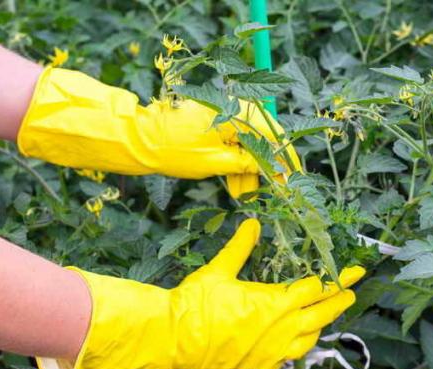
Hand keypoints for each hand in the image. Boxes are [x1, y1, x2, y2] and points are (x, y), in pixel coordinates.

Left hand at [18, 68, 299, 196]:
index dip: (286, 157)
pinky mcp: (213, 123)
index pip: (273, 134)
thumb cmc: (174, 151)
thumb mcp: (216, 163)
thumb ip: (249, 163)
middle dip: (266, 166)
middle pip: (263, 138)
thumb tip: (276, 169)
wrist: (138, 141)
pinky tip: (235, 184)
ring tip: (243, 193)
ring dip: (249, 168)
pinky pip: (234, 143)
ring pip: (248, 143)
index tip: (294, 176)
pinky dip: (236, 162)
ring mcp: (222, 116)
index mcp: (235, 116)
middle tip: (270, 190)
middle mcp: (232, 110)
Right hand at [36, 219, 363, 368]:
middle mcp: (281, 329)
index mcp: (275, 304)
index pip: (316, 289)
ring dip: (320, 326)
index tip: (352, 272)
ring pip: (309, 340)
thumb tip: (253, 224)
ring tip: (325, 316)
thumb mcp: (219, 271)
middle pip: (322, 315)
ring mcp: (272, 351)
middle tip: (351, 292)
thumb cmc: (195, 304)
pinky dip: (297, 347)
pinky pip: (289, 358)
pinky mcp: (260, 365)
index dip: (335, 279)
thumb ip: (240, 247)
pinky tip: (296, 340)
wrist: (173, 340)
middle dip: (338, 302)